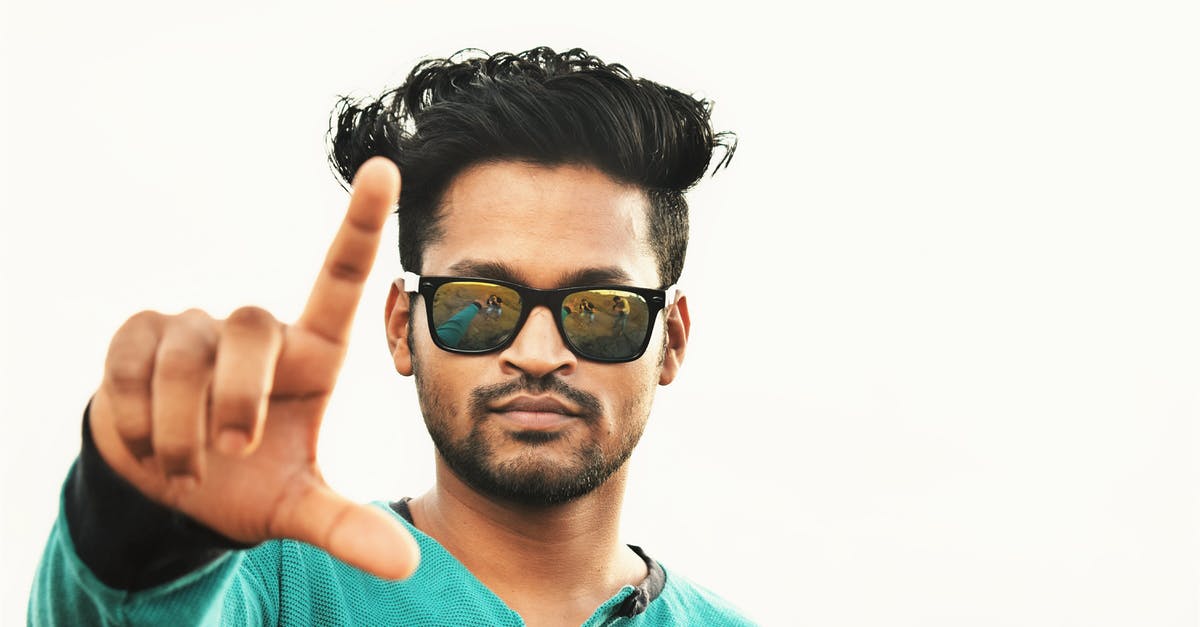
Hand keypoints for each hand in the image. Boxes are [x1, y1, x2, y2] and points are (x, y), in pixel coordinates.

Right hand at [89, 157, 418, 579]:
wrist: (170, 493)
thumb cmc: (247, 484)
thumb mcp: (297, 509)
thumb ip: (348, 528)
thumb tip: (408, 565)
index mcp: (310, 355)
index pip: (339, 278)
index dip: (360, 222)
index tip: (385, 166)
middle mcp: (256, 330)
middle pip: (250, 327)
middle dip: (237, 399)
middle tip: (233, 452)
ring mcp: (195, 327)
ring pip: (184, 351)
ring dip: (180, 425)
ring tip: (187, 463)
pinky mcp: (137, 336)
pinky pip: (130, 360)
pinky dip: (136, 415)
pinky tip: (145, 437)